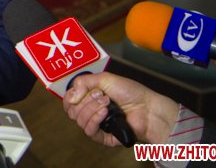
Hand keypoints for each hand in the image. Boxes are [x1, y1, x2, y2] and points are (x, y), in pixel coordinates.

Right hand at [63, 72, 178, 145]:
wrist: (146, 108)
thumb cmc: (130, 92)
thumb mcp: (105, 79)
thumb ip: (83, 82)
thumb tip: (71, 96)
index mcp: (89, 98)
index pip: (69, 101)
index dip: (70, 97)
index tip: (79, 92)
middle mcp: (91, 111)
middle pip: (72, 111)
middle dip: (86, 101)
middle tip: (101, 95)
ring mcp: (96, 124)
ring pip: (80, 120)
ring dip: (92, 109)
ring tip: (107, 103)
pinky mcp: (103, 137)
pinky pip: (89, 131)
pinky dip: (94, 120)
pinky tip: (104, 113)